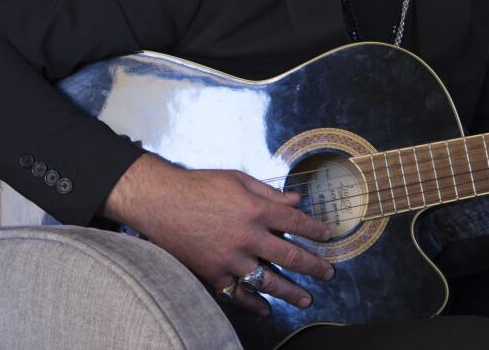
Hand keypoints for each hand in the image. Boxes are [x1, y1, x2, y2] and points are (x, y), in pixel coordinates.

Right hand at [102, 154, 333, 315]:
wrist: (160, 202)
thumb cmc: (200, 186)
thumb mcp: (238, 180)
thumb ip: (269, 193)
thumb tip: (295, 202)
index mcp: (256, 209)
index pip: (295, 222)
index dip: (315, 230)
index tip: (327, 236)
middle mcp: (247, 236)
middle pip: (289, 256)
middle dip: (313, 266)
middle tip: (328, 273)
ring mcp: (230, 258)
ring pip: (268, 280)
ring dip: (290, 291)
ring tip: (306, 298)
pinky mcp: (212, 273)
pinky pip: (237, 293)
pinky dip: (253, 303)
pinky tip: (266, 309)